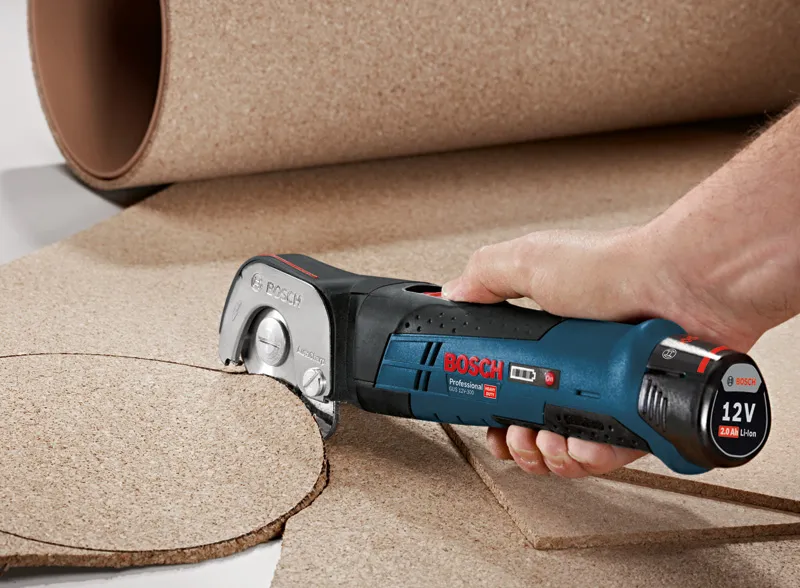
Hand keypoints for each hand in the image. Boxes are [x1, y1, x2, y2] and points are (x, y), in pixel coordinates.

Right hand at [440, 226, 762, 477]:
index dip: (494, 410)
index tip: (485, 421)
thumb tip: (454, 293)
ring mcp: (611, 394)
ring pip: (569, 448)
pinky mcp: (643, 415)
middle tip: (514, 436)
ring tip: (546, 440)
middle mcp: (581, 369)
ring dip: (549, 456)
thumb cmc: (615, 268)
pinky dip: (590, 458)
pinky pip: (611, 453)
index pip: (512, 384)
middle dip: (518, 443)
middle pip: (537, 425)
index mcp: (553, 339)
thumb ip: (488, 274)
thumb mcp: (532, 261)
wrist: (682, 285)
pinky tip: (580, 445)